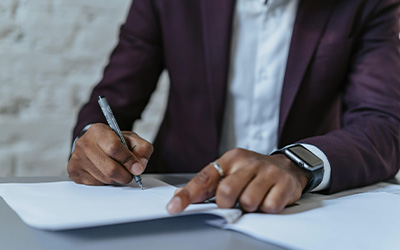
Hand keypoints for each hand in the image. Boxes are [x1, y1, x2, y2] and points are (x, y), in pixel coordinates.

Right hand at [67, 123, 152, 184]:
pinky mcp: (73, 171)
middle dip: (125, 175)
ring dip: (116, 179)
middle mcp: (84, 143)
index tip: (137, 169)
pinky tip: (105, 172)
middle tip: (131, 175)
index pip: (114, 148)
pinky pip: (96, 184)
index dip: (129, 161)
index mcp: (99, 131)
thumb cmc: (115, 141)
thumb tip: (139, 168)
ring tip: (117, 170)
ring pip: (104, 178)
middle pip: (110, 168)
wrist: (96, 143)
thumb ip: (142, 150)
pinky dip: (105, 182)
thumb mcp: (132, 140)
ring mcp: (76, 158)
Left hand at [166, 148, 310, 213]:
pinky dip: (266, 208)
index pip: (204, 178)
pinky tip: (269, 198)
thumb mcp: (231, 170)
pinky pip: (269, 206)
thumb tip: (179, 195)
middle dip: (227, 204)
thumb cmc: (253, 171)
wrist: (287, 165)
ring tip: (254, 197)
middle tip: (234, 201)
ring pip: (248, 201)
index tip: (174, 208)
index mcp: (231, 159)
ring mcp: (268, 172)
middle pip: (226, 192)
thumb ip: (208, 183)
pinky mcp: (284, 184)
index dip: (188, 194)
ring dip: (249, 206)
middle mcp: (249, 162)